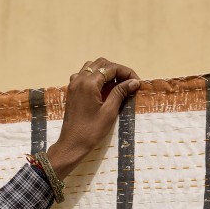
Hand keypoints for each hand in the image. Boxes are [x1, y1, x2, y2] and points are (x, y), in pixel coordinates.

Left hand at [46, 58, 139, 178]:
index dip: (126, 72)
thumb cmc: (91, 131)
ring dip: (106, 72)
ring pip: (92, 67)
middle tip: (129, 82)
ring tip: (118, 85)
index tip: (136, 82)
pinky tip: (103, 89)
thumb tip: (133, 82)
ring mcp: (74, 84)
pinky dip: (95, 77)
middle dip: (117, 70)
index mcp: (89, 83)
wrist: (72, 144)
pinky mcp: (72, 91)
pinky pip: (84, 75)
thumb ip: (120, 92)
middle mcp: (79, 79)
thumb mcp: (109, 111)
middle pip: (101, 64)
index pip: (111, 68)